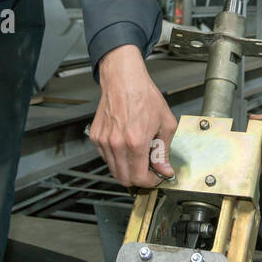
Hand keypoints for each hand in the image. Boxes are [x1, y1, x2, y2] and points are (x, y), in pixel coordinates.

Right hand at [91, 45, 177, 186]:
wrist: (124, 80)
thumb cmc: (144, 96)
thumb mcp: (165, 123)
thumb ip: (164, 151)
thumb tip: (164, 169)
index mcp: (135, 142)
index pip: (139, 178)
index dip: (150, 181)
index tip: (155, 176)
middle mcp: (117, 144)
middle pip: (124, 179)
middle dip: (138, 178)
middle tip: (147, 169)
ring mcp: (104, 141)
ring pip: (114, 169)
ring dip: (126, 167)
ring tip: (137, 153)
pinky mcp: (96, 136)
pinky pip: (106, 157)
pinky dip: (116, 157)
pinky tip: (126, 144)